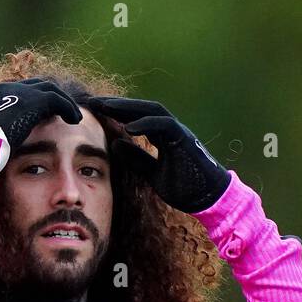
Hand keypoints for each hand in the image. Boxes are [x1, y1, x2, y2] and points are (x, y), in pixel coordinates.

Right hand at [0, 78, 82, 177]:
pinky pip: (56, 99)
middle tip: (63, 109)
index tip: (44, 112)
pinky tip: (75, 119)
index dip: (34, 100)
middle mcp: (4, 88)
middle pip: (35, 85)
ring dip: (63, 101)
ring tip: (73, 116)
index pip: (18, 91)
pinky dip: (68, 107)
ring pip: (49, 89)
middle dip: (51, 96)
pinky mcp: (31, 101)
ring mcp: (18, 92)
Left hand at [86, 97, 230, 212]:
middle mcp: (171, 130)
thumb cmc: (185, 188)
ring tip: (106, 107)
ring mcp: (179, 132)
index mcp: (163, 136)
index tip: (94, 111)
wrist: (208, 199)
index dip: (115, 113)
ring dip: (128, 107)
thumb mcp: (153, 173)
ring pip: (152, 110)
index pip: (136, 118)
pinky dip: (146, 123)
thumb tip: (114, 145)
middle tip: (93, 102)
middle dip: (117, 104)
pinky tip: (128, 127)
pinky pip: (164, 124)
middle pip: (141, 109)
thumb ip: (136, 159)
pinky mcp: (185, 139)